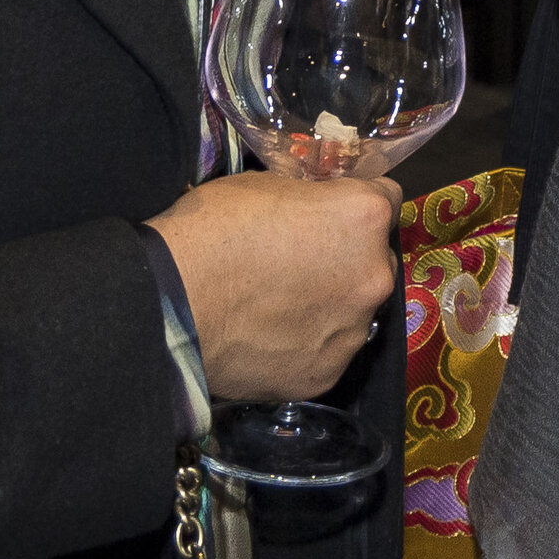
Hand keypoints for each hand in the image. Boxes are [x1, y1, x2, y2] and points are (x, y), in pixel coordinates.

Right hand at [144, 170, 398, 402]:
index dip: (357, 201)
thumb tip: (315, 207)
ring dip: (331, 304)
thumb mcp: (264, 184)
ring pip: (354, 309)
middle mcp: (375, 275)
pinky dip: (308, 343)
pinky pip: (328, 350)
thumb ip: (308, 198)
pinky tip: (270, 338)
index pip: (387, 197)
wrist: (172, 305)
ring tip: (280, 308)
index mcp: (363, 218)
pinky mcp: (328, 374)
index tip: (333, 209)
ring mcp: (353, 331)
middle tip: (303, 262)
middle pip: (376, 259)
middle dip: (349, 257)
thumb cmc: (212, 230)